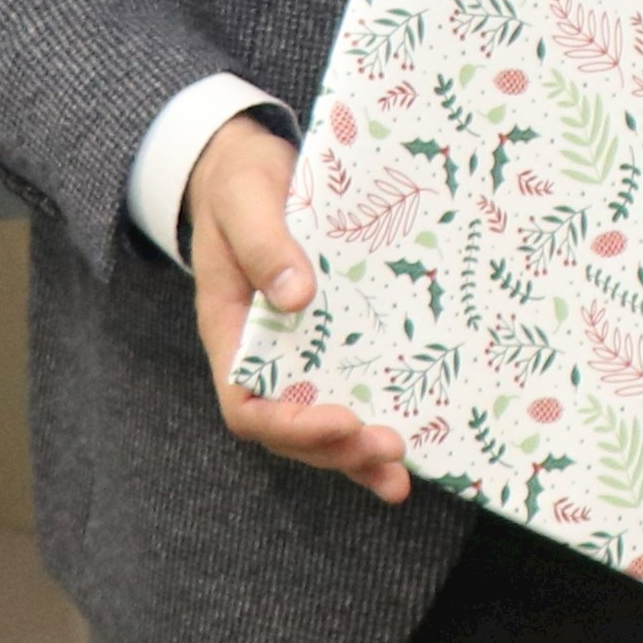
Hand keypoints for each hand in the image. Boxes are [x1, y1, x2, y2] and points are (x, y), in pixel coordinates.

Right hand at [189, 115, 408, 500]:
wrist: (251, 167)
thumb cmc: (240, 185)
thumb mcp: (245, 202)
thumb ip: (264, 246)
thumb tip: (296, 297)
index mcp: (230, 333)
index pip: (247, 404)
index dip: (290, 424)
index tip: (340, 421)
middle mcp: (263, 355)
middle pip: (290, 428)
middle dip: (336, 448)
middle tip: (389, 449)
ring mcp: (298, 352)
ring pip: (320, 423)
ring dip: (356, 455)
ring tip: (399, 476)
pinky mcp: (332, 340)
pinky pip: (349, 390)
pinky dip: (373, 425)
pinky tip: (412, 449)